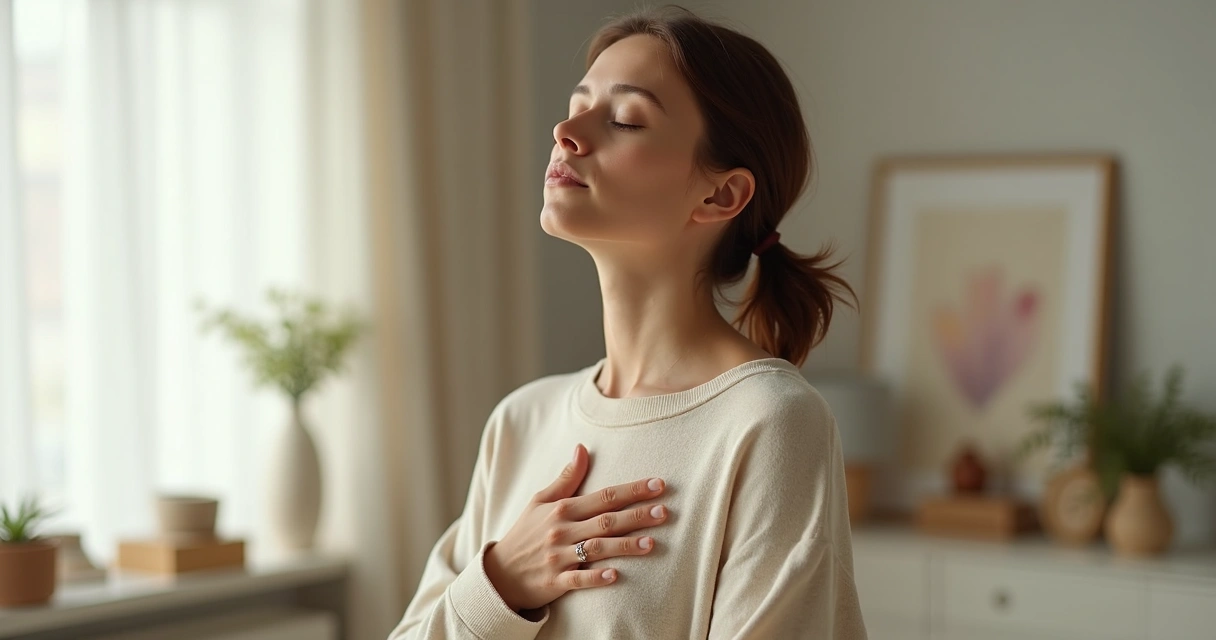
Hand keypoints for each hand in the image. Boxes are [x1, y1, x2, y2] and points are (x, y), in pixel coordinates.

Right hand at [483, 443, 668, 611]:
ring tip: (651, 543)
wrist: (500, 574)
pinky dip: (595, 578)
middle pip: (605, 521)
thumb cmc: (525, 533)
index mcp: (562, 509)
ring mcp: (558, 557)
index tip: (658, 484)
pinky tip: (615, 575)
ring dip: (624, 545)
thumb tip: (582, 448)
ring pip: (596, 549)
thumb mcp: (540, 501)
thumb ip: (566, 478)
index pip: (603, 496)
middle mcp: (562, 531)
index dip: (632, 490)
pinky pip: (578, 580)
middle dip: (636, 515)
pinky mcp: (555, 582)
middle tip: (664, 511)